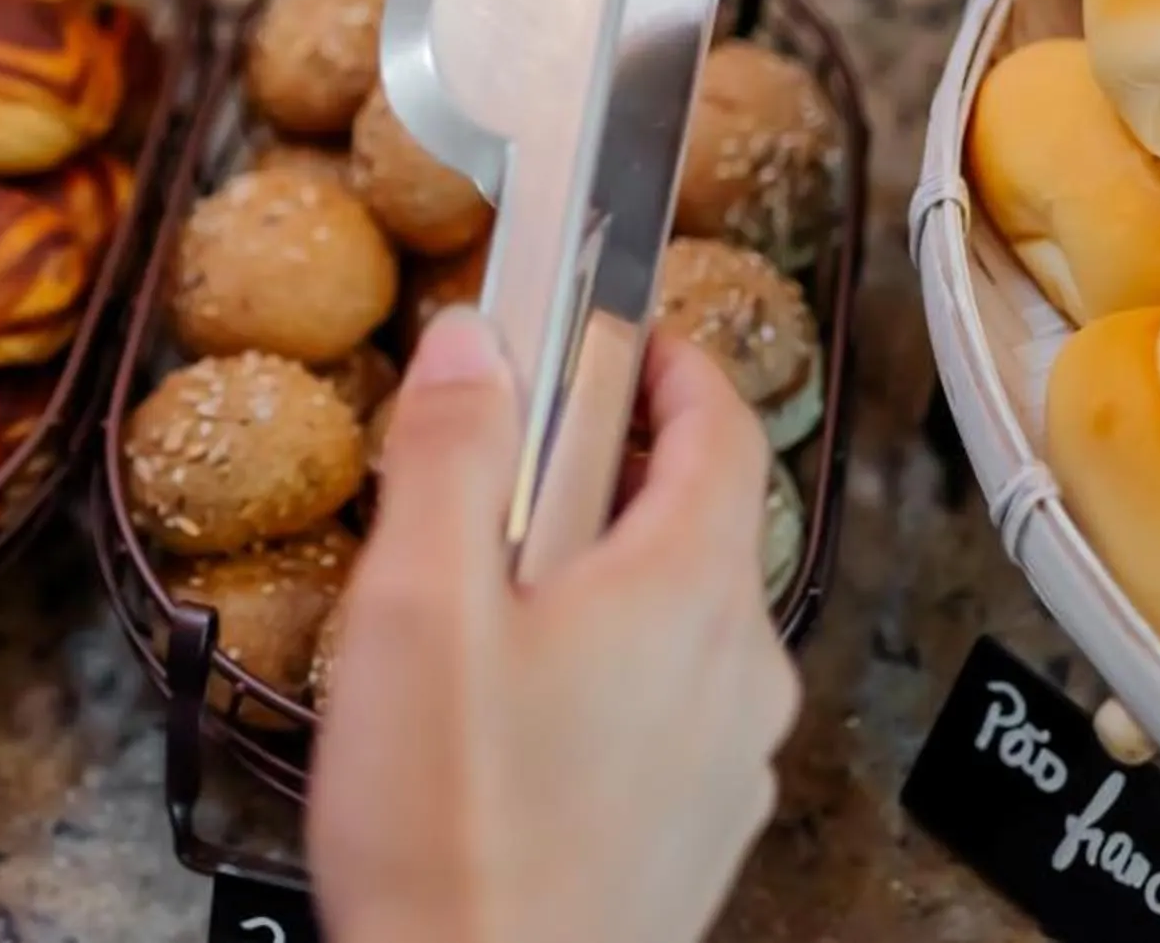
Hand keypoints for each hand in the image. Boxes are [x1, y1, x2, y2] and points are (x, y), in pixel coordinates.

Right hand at [308, 310, 797, 942]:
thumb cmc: (453, 830)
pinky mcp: (696, 829)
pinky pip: (666, 703)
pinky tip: (506, 710)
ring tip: (478, 601)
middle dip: (601, 468)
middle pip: (696, 517)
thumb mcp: (420, 606)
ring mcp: (728, 759)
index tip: (606, 329)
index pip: (720, 422)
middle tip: (496, 466)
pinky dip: (603, 665)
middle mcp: (739, 671)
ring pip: (676, 616)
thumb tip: (476, 340)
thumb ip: (452, 452)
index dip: (663, 356)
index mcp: (690, 591)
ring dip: (596, 574)